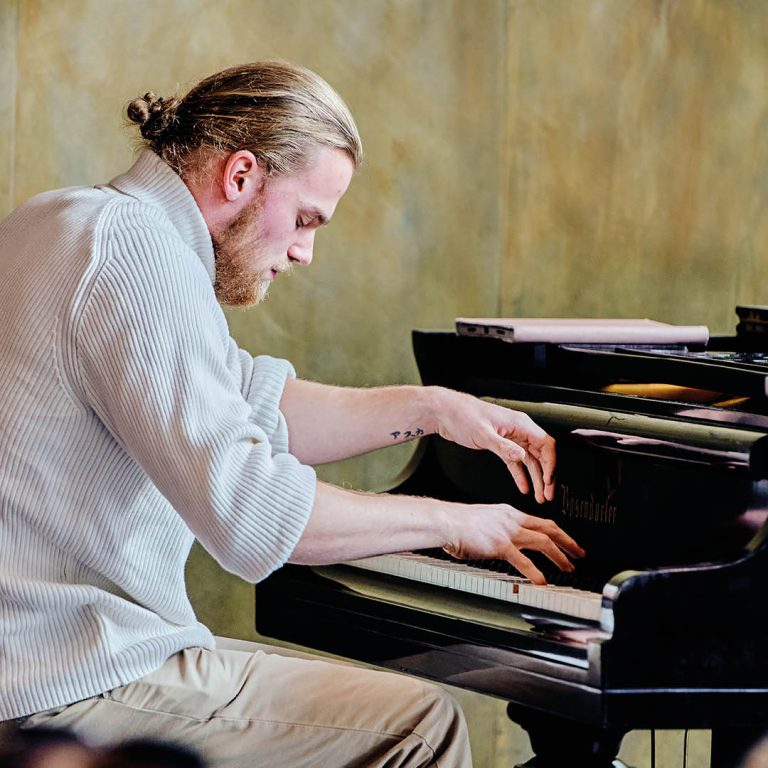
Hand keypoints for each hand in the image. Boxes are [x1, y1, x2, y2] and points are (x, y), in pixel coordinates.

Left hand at [432, 388, 555, 502]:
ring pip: (529, 460)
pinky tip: (523, 486)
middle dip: (545, 475)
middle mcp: (518, 430)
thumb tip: (521, 456)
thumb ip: (503, 447)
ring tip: (538, 495)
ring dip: (535, 478)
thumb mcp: (483, 433)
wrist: (446, 413)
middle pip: (540, 454)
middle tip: (547, 494)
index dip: (550, 464)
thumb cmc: (462, 415)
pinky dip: (520, 475)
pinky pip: (515, 462)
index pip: (545, 444)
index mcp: (519, 424)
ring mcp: (510, 437)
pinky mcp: (500, 444)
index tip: (548, 480)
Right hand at [444, 503, 584, 584]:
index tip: (567, 541)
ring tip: (569, 568)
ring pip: (543, 542)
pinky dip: (535, 572)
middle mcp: (512, 519)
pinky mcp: (500, 545)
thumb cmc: (458, 523)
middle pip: (549, 528)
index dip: (557, 533)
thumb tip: (504, 543)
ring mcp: (507, 531)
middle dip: (568, 542)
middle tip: (580, 553)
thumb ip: (498, 530)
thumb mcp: (484, 521)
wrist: (445, 521)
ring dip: (559, 556)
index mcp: (509, 513)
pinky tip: (542, 582)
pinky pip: (523, 560)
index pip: (541, 521)